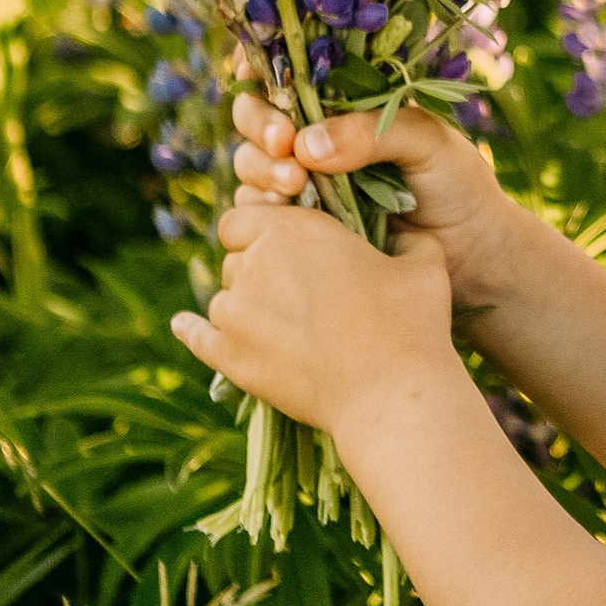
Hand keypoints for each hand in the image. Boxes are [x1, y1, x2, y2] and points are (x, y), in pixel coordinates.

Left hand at [173, 193, 456, 445]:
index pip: (246, 214)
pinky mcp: (230, 357)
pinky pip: (198, 337)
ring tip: (280, 324)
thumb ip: (406, 239)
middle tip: (297, 292)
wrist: (390, 391)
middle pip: (236, 257)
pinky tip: (183, 325)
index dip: (262, 228)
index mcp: (293, 229)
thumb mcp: (423, 262)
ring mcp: (236, 313)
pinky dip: (192, 330)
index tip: (288, 245)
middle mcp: (253, 263)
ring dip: (244, 303)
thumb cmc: (411, 321)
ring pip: (224, 297)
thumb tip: (407, 237)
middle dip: (259, 268)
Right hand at [229, 92, 521, 325]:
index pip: (292, 71)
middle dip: (260, 123)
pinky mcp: (303, 226)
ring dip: (260, 169)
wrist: (473, 259)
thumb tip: (305, 145)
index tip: (258, 76)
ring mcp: (306, 181)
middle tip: (284, 144)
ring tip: (293, 184)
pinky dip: (264, 208)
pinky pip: (262, 212)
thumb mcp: (427, 142)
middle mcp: (319, 136)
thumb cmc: (459, 186)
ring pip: (253, 163)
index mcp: (348, 101)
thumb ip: (370, 132)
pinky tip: (288, 212)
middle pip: (257, 115)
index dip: (264, 66)